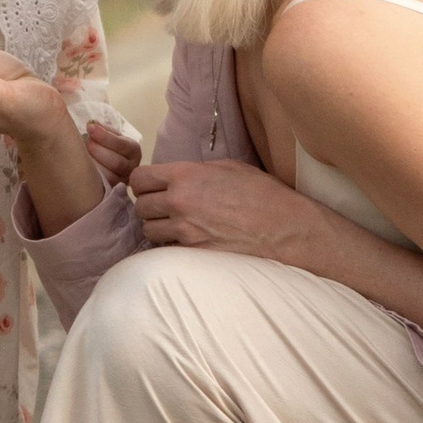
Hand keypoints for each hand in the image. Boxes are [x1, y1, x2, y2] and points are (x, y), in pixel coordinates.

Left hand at [84, 116, 143, 189]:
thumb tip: (91, 123)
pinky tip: (81, 169)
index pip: (122, 145)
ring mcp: (121, 182)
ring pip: (109, 177)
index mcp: (133, 151)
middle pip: (117, 163)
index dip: (105, 137)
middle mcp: (131, 168)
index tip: (90, 127)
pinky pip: (102, 188)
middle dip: (98, 151)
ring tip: (81, 154)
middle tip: (86, 142)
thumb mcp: (107, 134)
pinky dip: (91, 178)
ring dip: (93, 164)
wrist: (103, 162)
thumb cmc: (105, 145)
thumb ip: (101, 128)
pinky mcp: (111, 192)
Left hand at [129, 157, 337, 260]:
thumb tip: (178, 177)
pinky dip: (170, 247)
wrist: (284, 228)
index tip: (151, 186)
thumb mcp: (228, 167)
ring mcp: (185, 232)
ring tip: (174, 226)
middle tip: (163, 208)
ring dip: (157, 229)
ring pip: (148, 232)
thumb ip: (196, 171)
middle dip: (149, 206)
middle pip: (140, 207)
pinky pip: (166, 251)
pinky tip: (186, 242)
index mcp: (185, 176)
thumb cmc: (262, 194)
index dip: (142, 183)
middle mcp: (179, 203)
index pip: (139, 179)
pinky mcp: (194, 255)